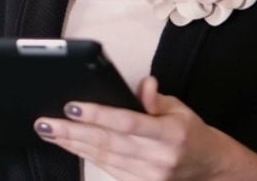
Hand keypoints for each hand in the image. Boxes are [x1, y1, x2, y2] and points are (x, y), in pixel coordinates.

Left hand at [34, 76, 256, 180]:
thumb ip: (157, 98)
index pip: (128, 122)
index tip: (72, 107)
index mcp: (170, 133)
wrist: (211, 170)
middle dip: (72, 132)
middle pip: (108, 143)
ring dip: (72, 144)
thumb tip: (144, 84)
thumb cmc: (191, 134)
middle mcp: (158, 157)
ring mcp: (149, 176)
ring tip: (48, 131)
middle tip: (45, 122)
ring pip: (103, 157)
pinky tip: (67, 145)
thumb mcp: (180, 109)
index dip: (98, 115)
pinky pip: (107, 168)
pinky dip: (85, 155)